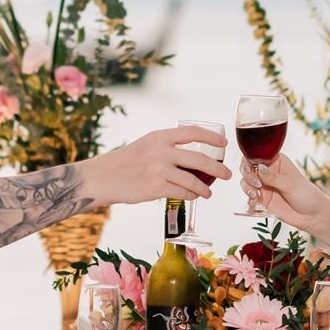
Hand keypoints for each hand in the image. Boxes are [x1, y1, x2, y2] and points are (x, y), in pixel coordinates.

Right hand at [84, 125, 231, 204]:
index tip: (224, 143)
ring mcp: (159, 170)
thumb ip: (166, 147)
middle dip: (218, 168)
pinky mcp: (156, 188)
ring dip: (205, 188)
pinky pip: (182, 193)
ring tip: (209, 192)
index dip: (212, 137)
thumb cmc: (124, 162)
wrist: (102, 177)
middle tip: (227, 174)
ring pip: (193, 180)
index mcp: (159, 136)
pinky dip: (191, 196)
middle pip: (200, 159)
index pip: (193, 132)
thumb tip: (193, 158)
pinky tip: (194, 196)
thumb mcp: (146, 145)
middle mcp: (161, 151)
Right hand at [240, 153, 329, 230]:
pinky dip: (249, 199)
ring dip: (247, 187)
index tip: (250, 168)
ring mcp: (264, 185)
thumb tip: (259, 168)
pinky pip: (249, 197)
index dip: (250, 159)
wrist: (312, 215)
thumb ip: (273, 177)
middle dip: (247, 174)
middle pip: (248, 168)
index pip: (258, 155)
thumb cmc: (306, 194)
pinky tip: (255, 202)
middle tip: (256, 183)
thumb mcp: (291, 184)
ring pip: (246, 182)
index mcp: (276, 161)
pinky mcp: (262, 199)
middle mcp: (268, 172)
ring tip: (255, 194)